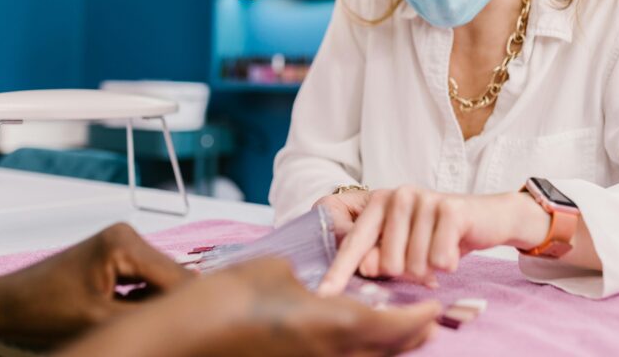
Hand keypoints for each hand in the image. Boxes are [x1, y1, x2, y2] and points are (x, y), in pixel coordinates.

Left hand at [0, 222, 191, 348]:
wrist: (11, 304)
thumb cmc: (41, 308)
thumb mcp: (100, 319)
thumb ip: (146, 315)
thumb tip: (183, 316)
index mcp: (125, 243)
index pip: (176, 275)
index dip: (185, 303)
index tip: (193, 324)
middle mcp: (129, 236)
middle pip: (173, 274)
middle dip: (168, 302)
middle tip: (156, 327)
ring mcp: (125, 242)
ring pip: (163, 277)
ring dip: (157, 301)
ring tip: (133, 319)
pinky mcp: (120, 253)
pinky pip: (148, 276)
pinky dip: (145, 297)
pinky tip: (127, 311)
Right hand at [57, 257, 440, 356]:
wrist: (183, 338)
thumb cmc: (227, 297)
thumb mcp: (274, 270)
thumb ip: (305, 278)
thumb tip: (311, 286)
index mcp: (330, 326)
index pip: (392, 328)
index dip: (418, 319)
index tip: (436, 308)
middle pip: (384, 354)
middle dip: (410, 339)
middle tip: (428, 322)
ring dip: (386, 349)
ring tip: (400, 332)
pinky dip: (356, 352)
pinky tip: (351, 338)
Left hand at [318, 187, 549, 294]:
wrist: (488, 218)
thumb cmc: (439, 234)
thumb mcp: (406, 248)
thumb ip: (381, 257)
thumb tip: (366, 267)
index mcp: (380, 202)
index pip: (355, 243)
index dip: (339, 271)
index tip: (323, 295)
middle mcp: (398, 195)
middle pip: (387, 262)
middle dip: (408, 272)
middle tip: (425, 258)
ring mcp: (424, 198)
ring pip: (414, 265)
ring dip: (431, 269)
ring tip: (440, 252)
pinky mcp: (450, 208)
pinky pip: (438, 259)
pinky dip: (448, 263)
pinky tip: (454, 250)